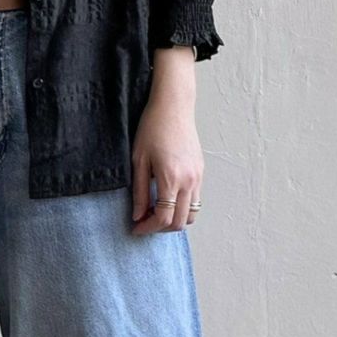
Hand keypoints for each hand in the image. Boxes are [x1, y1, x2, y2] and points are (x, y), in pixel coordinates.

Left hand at [131, 49, 202, 235]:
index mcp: (171, 179)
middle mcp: (189, 181)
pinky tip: (167, 201)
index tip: (135, 228)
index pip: (163, 218)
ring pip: (192, 215)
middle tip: (144, 223)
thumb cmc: (152, 129)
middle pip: (180, 222)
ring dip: (174, 220)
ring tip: (155, 213)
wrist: (173, 108)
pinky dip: (183, 208)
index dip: (148, 228)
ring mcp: (198, 177)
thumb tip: (137, 216)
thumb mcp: (138, 161)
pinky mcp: (201, 172)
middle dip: (161, 229)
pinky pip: (196, 201)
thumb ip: (139, 192)